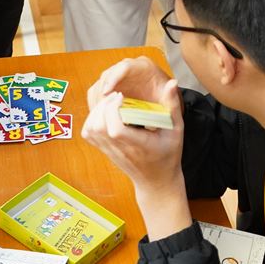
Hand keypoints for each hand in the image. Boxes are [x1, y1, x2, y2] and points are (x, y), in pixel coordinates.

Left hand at [81, 80, 190, 239]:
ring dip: (97, 111)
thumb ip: (173, 106)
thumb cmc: (168, 154)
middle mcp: (120, 149)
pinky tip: (105, 113)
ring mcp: (109, 150)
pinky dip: (91, 119)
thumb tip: (172, 82)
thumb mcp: (176, 129)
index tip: (122, 96)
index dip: (113, 110)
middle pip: (98, 126)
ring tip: (110, 103)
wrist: (156, 181)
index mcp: (139, 145)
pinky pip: (88, 132)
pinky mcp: (103, 149)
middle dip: (104, 105)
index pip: (115, 129)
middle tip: (116, 95)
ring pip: (90, 128)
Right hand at [86, 56, 171, 107]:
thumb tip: (173, 84)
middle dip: (102, 92)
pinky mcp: (112, 86)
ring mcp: (118, 76)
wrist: (162, 104)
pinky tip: (100, 115)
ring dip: (98, 98)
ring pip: (101, 83)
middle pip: (108, 74)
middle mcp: (129, 68)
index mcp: (143, 67)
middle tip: (101, 109)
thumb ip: (172, 94)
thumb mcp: (170, 99)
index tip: (106, 93)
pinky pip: (98, 91)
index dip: (113, 78)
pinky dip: (96, 102)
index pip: (125, 67)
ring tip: (100, 114)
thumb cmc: (166, 101)